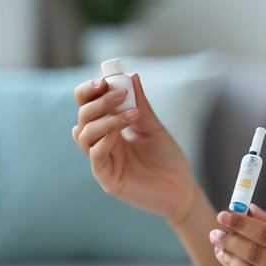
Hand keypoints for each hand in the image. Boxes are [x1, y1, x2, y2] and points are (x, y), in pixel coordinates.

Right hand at [72, 74, 195, 223]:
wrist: (182, 189)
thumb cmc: (168, 159)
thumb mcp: (153, 127)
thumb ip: (141, 105)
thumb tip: (131, 76)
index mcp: (109, 130)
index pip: (87, 107)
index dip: (90, 92)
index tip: (105, 79)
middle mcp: (101, 144)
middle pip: (82, 118)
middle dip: (98, 102)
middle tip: (119, 93)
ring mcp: (102, 162)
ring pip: (85, 135)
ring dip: (105, 119)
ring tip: (131, 113)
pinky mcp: (107, 179)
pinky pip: (96, 157)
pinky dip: (104, 141)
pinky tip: (120, 133)